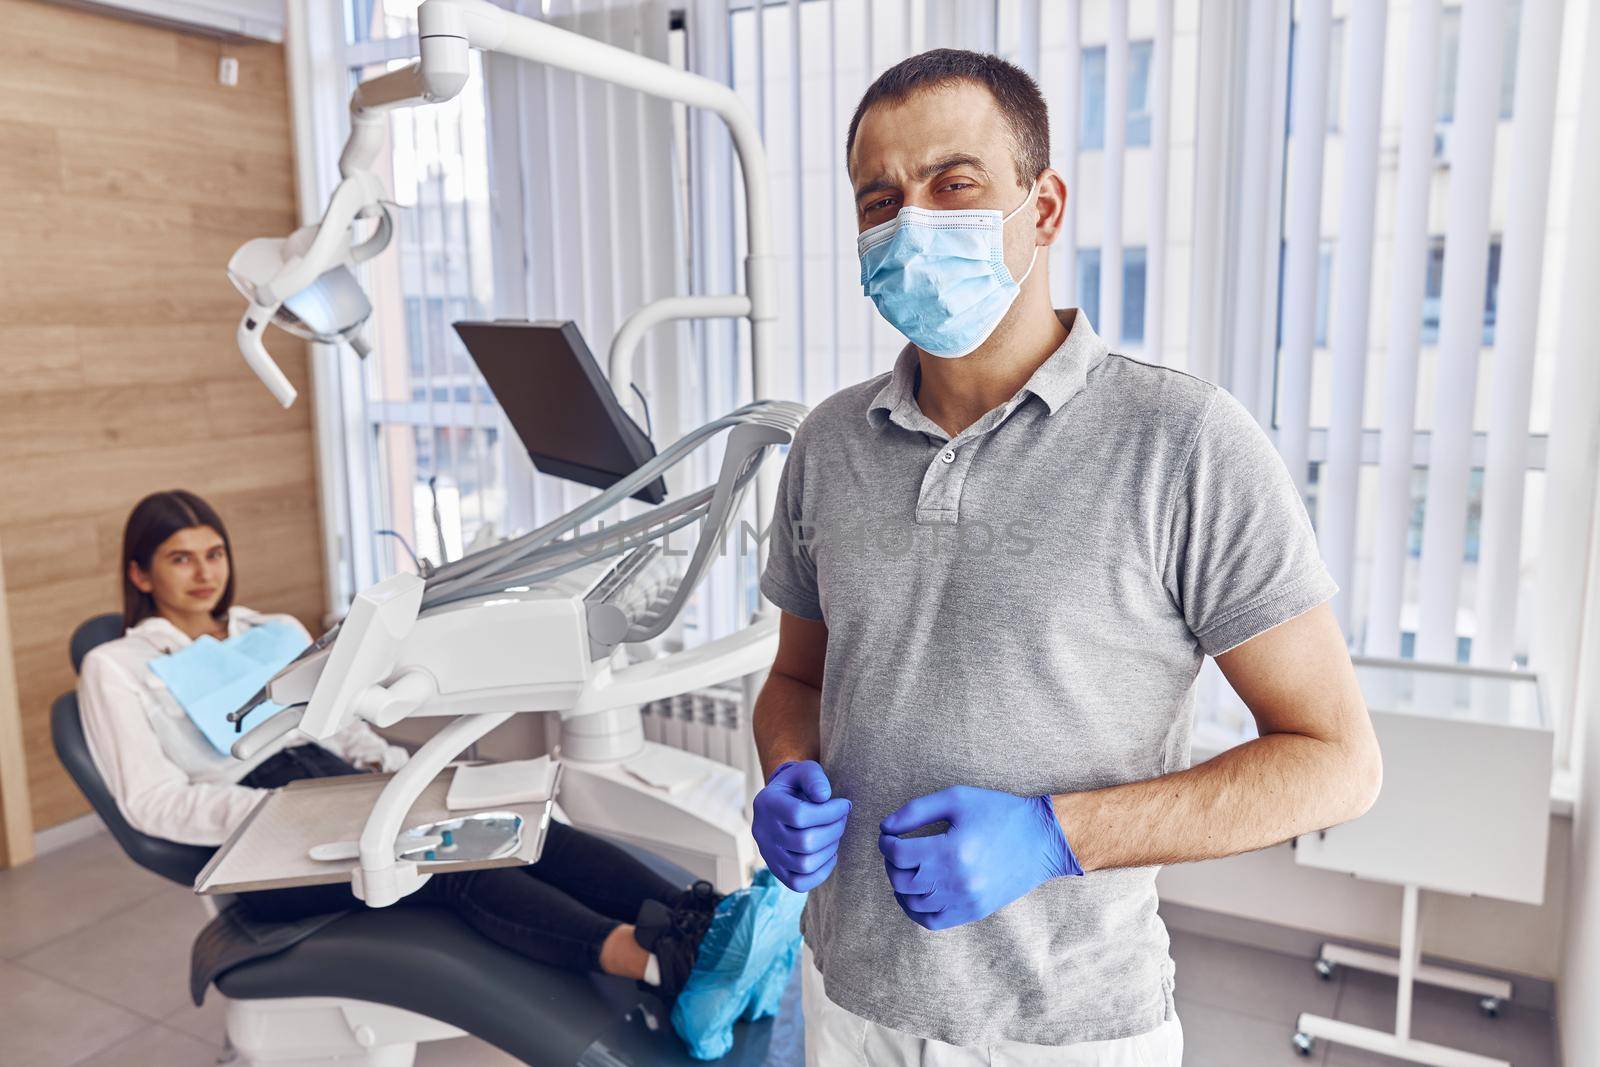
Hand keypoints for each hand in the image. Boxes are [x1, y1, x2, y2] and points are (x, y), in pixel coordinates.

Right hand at [752, 760, 851, 891]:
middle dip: (834, 830)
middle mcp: (762, 831)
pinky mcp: (776, 870)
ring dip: (830, 850)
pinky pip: (799, 883)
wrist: (780, 803)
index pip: (799, 815)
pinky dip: (821, 872)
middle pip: (804, 842)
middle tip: (843, 819)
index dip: (829, 812)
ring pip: (804, 864)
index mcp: (767, 804)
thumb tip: (824, 796)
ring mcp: (768, 854)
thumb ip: (814, 777)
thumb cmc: (797, 785)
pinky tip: (830, 854)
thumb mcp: (804, 771)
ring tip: (835, 834)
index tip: (844, 804)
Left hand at [878, 784, 1081, 930]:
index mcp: (951, 850)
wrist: (1041, 839)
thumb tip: (885, 828)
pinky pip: (931, 921)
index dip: (885, 842)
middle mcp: (957, 880)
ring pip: (912, 902)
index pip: (898, 853)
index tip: (888, 835)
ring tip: (906, 868)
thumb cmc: (998, 813)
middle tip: (896, 849)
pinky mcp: (973, 911)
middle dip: (890, 862)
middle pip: (901, 879)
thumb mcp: (956, 799)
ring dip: (900, 885)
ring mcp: (965, 900)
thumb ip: (915, 811)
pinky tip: (914, 893)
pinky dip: (914, 910)